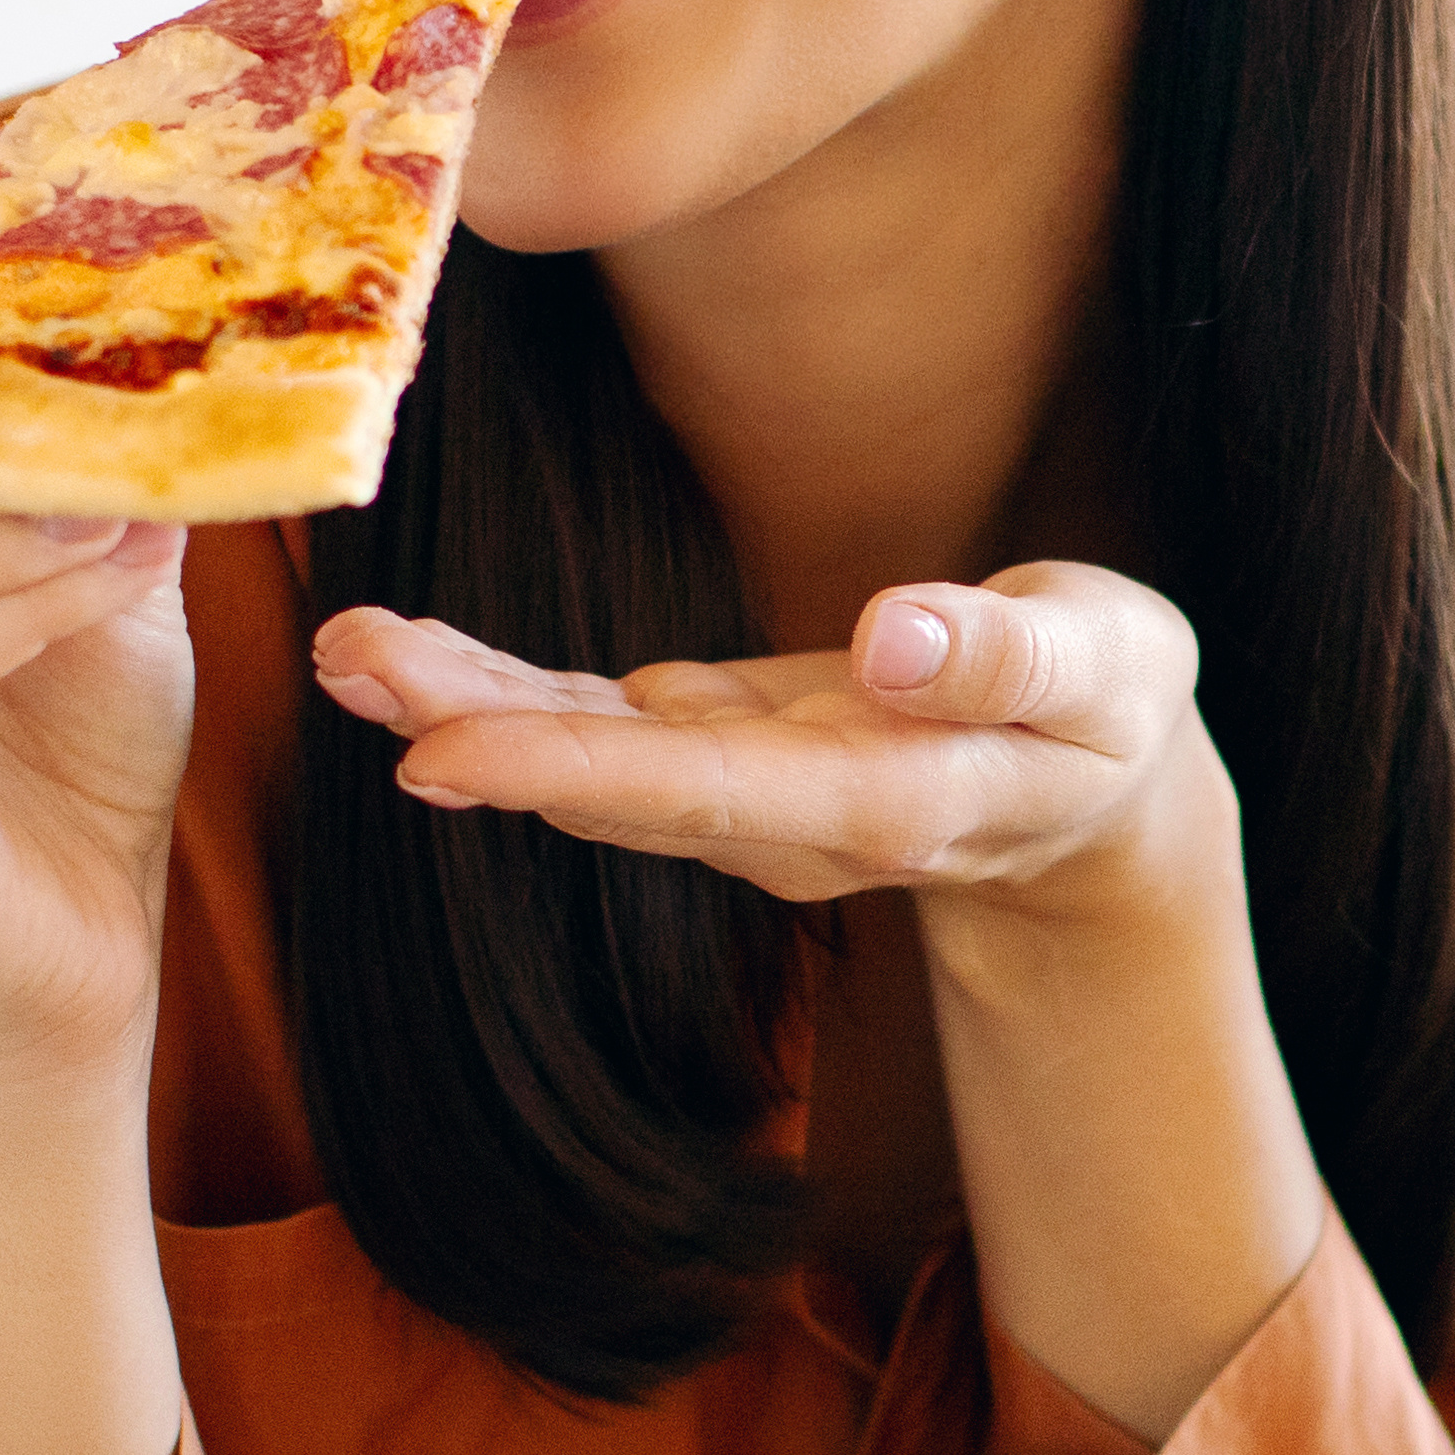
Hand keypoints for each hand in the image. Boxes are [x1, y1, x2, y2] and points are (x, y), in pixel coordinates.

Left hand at [309, 561, 1231, 938]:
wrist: (1095, 790)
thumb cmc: (1109, 707)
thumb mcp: (1108, 667)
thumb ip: (1007, 657)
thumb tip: (895, 636)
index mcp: (890, 800)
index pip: (712, 788)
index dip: (576, 771)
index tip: (447, 752)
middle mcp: (791, 819)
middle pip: (618, 786)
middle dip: (480, 730)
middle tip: (349, 665)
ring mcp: (743, 795)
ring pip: (587, 762)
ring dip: (463, 708)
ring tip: (345, 650)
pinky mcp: (717, 751)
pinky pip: (595, 729)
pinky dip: (499, 695)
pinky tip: (404, 665)